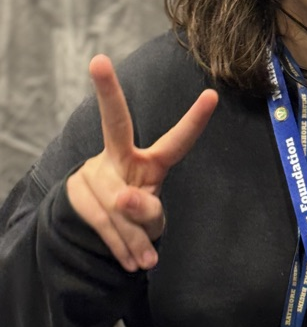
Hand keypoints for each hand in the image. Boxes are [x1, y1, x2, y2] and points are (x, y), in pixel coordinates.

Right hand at [66, 54, 218, 272]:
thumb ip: (147, 212)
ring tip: (145, 260)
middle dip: (108, 92)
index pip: (177, 140)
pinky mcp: (74, 191)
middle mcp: (119, 156)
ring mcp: (93, 170)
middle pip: (115, 122)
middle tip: (98, 62)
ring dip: (134, 239)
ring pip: (118, 204)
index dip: (196, 120)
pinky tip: (133, 263)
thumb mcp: (151, 219)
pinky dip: (122, 248)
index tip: (212, 94)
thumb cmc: (136, 218)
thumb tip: (122, 200)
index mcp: (150, 161)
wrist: (93, 236)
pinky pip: (103, 222)